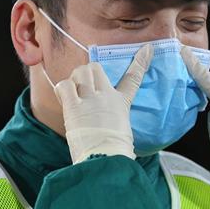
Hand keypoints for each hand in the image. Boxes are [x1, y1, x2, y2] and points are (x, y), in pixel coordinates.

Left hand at [54, 45, 152, 163]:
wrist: (105, 159)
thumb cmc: (115, 151)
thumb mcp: (123, 130)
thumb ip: (116, 119)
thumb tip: (113, 124)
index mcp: (121, 103)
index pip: (133, 77)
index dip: (141, 61)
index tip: (147, 49)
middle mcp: (106, 97)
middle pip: (95, 68)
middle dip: (86, 73)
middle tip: (83, 86)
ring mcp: (90, 100)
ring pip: (80, 72)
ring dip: (74, 79)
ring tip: (73, 93)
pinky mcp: (74, 107)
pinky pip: (64, 86)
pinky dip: (62, 90)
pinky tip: (64, 99)